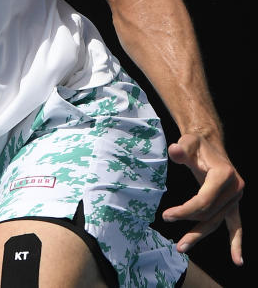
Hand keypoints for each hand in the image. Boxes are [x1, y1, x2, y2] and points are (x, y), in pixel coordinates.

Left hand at [162, 133, 243, 265]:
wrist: (210, 145)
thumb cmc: (196, 145)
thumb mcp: (188, 142)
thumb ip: (181, 148)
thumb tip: (175, 150)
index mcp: (224, 175)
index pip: (204, 201)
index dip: (185, 211)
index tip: (167, 215)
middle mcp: (235, 188)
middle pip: (209, 213)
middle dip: (187, 221)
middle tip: (166, 220)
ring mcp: (236, 198)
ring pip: (217, 221)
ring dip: (199, 235)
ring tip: (180, 247)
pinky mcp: (234, 204)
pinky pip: (235, 225)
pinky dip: (236, 242)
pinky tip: (237, 260)